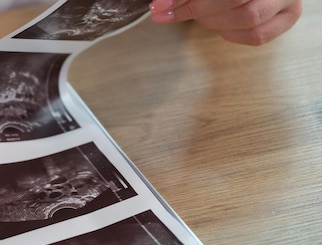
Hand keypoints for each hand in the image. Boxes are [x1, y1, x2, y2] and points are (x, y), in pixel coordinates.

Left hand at [149, 0, 302, 44]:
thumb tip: (161, 3)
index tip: (160, 6)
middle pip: (234, 0)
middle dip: (196, 9)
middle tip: (170, 13)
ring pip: (247, 17)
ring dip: (213, 21)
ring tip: (200, 17)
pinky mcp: (290, 16)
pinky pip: (257, 36)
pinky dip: (232, 34)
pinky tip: (222, 27)